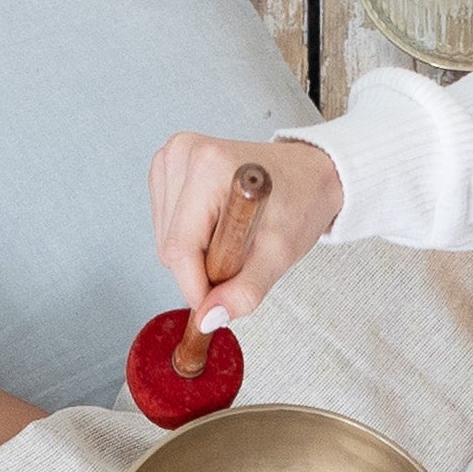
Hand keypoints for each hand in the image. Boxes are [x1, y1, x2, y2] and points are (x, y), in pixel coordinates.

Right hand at [148, 131, 341, 339]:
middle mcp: (184, 154)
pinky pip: (166, 226)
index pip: (180, 248)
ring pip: (165, 239)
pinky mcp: (166, 169)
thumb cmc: (300, 200)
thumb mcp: (280, 253)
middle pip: (170, 246)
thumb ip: (245, 291)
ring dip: (197, 253)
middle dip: (201, 267)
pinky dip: (191, 238)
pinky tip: (217, 223)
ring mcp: (171, 159)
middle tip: (240, 254)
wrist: (307, 174)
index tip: (219, 301)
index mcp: (209, 166)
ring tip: (232, 234)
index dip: (196, 286)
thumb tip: (209, 317)